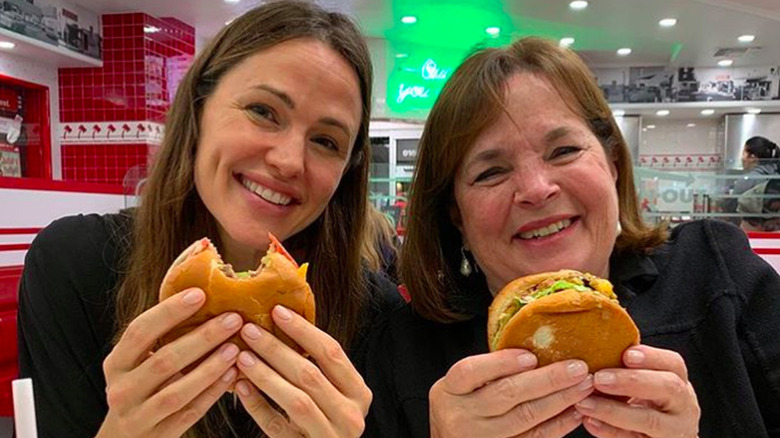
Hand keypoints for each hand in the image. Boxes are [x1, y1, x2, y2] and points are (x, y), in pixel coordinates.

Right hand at [97, 288, 241, 437]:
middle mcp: (122, 389)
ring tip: (235, 347)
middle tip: (233, 319)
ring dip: (210, 368)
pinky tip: (232, 375)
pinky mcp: (159, 435)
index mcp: (116, 363)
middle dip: (202, 338)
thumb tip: (202, 298)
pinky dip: (212, 392)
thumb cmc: (140, 390)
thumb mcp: (137, 364)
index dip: (169, 311)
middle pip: (164, 360)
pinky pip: (190, 412)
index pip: (140, 331)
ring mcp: (138, 416)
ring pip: (177, 391)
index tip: (200, 293)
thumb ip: (160, 339)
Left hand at [234, 305, 370, 436]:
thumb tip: (281, 323)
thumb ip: (318, 370)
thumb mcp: (333, 396)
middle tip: (250, 330)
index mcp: (359, 393)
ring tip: (242, 356)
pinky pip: (277, 427)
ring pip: (296, 400)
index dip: (304, 330)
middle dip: (277, 349)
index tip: (277, 311)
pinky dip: (257, 405)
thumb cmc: (325, 424)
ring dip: (266, 374)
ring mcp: (330, 437)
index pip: (332, 352)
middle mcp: (351, 415)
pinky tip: (240, 387)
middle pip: (310, 374)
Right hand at [429, 349, 593, 436]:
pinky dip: (557, 425)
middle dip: (547, 379)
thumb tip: (539, 347)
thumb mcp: (462, 386)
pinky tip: (574, 412)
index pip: (471, 371)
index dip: (502, 362)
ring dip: (559, 400)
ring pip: (524, 417)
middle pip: (506, 394)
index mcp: (449, 390)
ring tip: (583, 386)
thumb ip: (489, 370)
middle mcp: (461, 416)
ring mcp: (480, 437)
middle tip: (577, 367)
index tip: (531, 356)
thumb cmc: (461, 406)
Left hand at [575, 345, 700, 437]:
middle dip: (633, 381)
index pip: (674, 364)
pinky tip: (591, 423)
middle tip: (600, 378)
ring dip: (614, 411)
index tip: (627, 354)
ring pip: (650, 420)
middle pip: (668, 388)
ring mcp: (675, 430)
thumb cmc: (648, 406)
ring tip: (585, 403)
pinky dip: (610, 432)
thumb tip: (591, 352)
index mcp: (678, 382)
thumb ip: (628, 371)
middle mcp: (683, 406)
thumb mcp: (646, 386)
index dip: (652, 357)